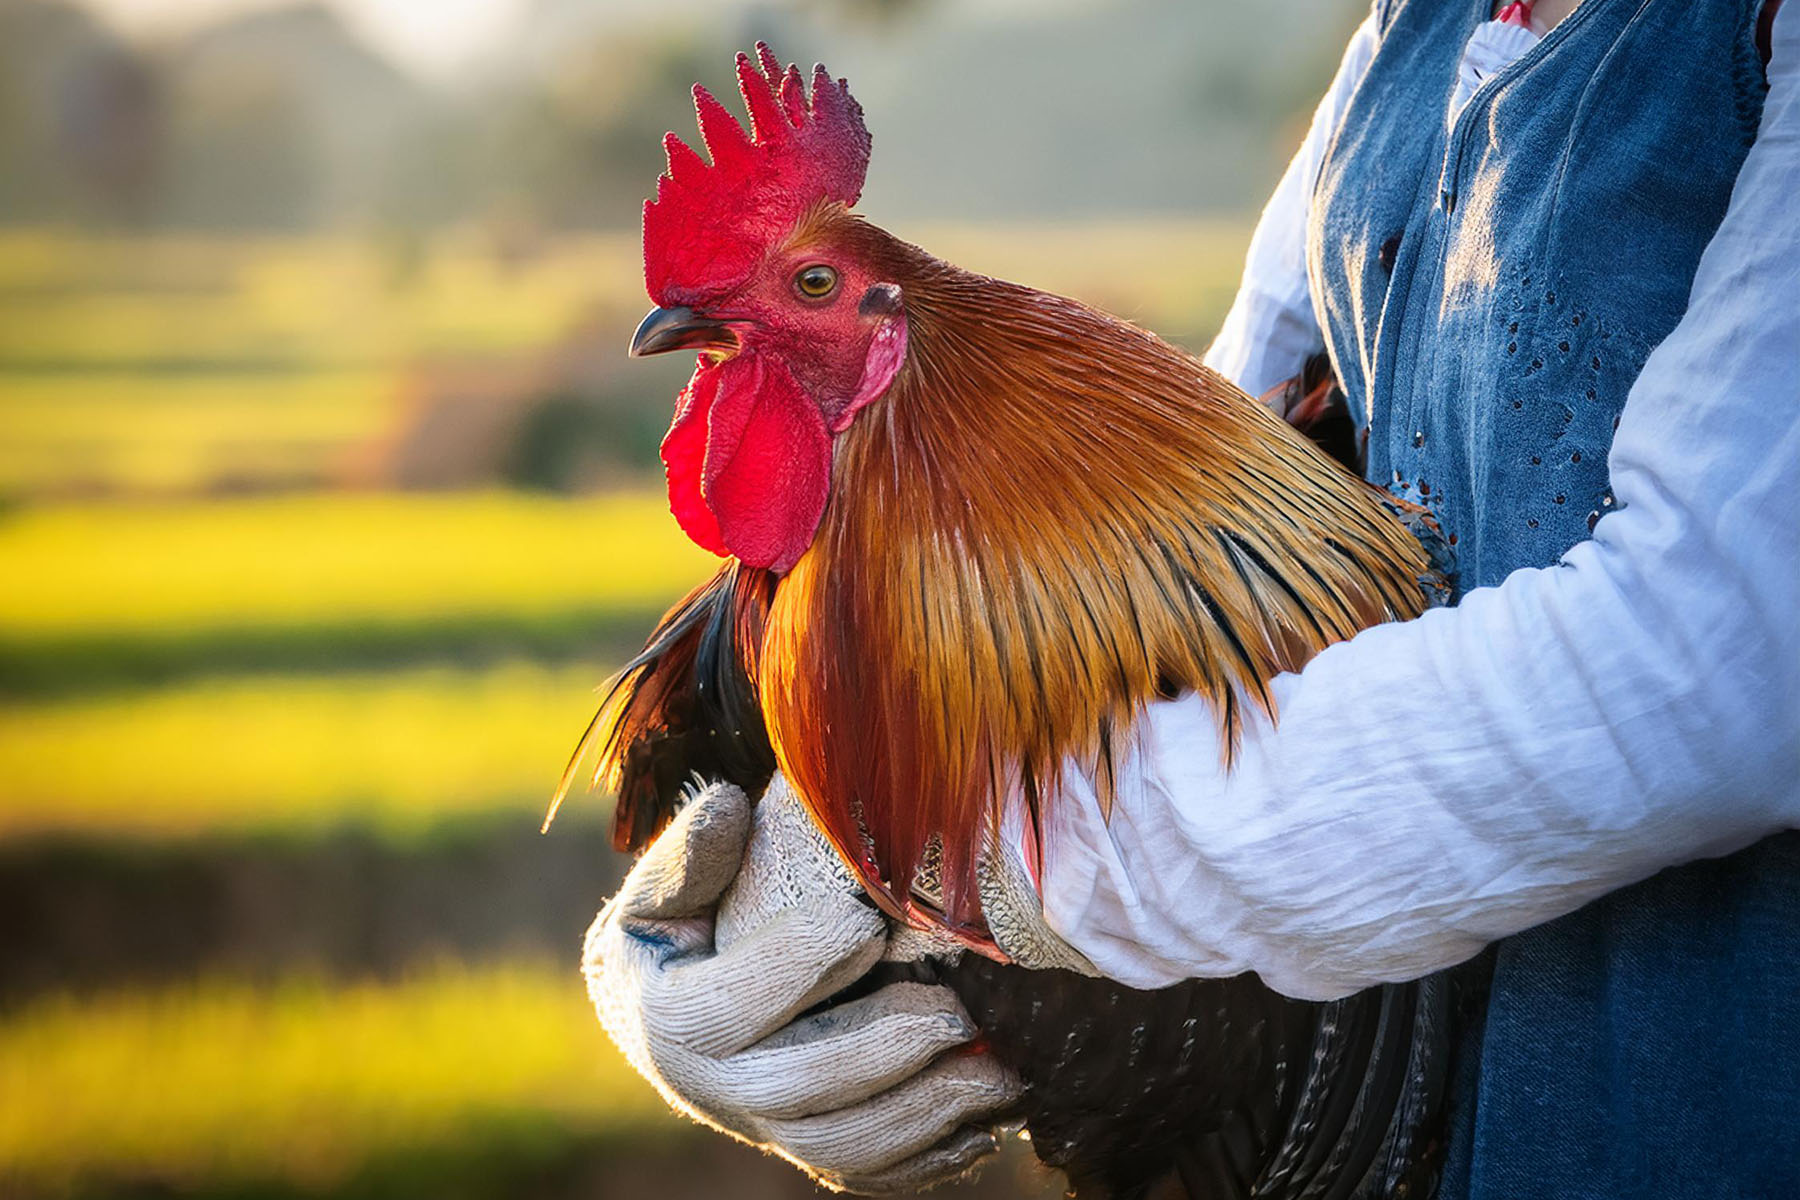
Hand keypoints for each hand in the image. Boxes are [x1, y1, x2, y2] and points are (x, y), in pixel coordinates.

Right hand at [583, 776, 1020, 1192]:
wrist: (655, 1013)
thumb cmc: (673, 933)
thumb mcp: (663, 890)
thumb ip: (691, 853)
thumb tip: (728, 803)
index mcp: (673, 1021)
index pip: (735, 1005)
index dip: (800, 965)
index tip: (865, 922)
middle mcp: (715, 1090)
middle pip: (801, 1089)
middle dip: (887, 1052)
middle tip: (959, 1014)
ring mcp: (764, 1129)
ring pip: (843, 1147)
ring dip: (925, 1116)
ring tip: (997, 1075)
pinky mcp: (806, 1149)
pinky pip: (868, 1173)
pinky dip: (929, 1160)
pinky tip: (986, 1126)